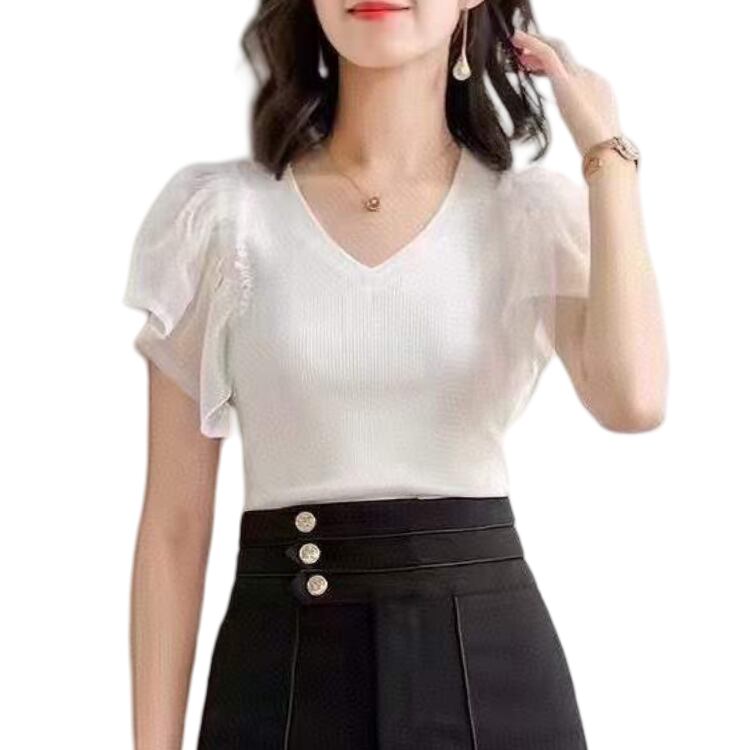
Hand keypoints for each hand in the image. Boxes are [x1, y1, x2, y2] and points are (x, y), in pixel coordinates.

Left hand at [511, 28, 621, 154]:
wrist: (606, 150)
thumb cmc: (598, 151)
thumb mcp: (590, 132)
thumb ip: (582, 123)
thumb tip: (577, 127)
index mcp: (597, 89)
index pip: (570, 70)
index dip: (547, 67)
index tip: (531, 68)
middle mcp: (590, 77)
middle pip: (563, 57)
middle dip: (541, 53)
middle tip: (521, 55)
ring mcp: (581, 77)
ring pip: (556, 50)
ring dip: (536, 45)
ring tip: (516, 44)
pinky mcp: (567, 81)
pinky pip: (548, 54)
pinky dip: (533, 43)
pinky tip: (519, 39)